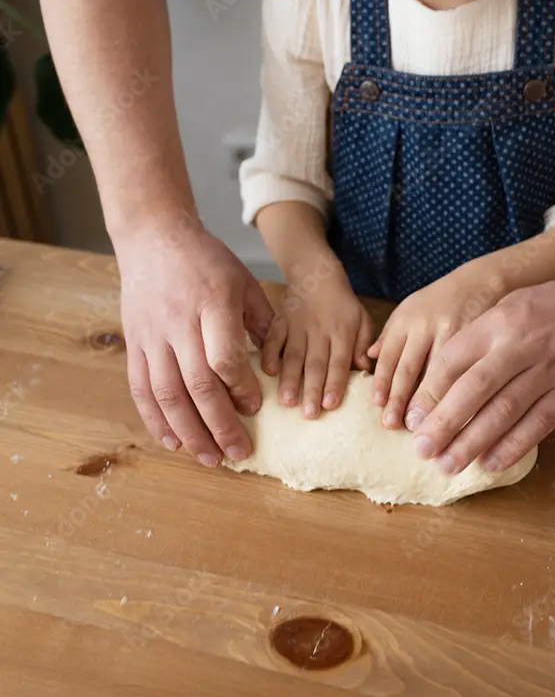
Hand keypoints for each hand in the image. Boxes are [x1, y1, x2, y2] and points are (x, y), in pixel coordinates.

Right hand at [118, 218, 272, 465]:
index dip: (240, 388)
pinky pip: (140, 388)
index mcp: (211, 304)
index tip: (255, 407)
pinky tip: (173, 441)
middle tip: (239, 453)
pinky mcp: (133, 343)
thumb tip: (279, 365)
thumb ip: (262, 323)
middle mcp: (178, 323)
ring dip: (189, 431)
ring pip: (166, 393)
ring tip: (209, 457)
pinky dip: (155, 419)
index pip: (224, 358)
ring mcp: (151, 335)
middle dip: (220, 424)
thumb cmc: (206, 260)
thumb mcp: (243, 282)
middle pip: (196, 384)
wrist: (153, 238)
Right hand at [262, 266, 373, 416]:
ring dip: (289, 380)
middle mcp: (319, 331)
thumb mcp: (362, 318)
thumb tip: (364, 368)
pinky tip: (268, 373)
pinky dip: (269, 354)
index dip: (334, 383)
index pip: (338, 361)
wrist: (316, 274)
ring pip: (293, 355)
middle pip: (315, 363)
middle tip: (309, 414)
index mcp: (342, 331)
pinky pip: (273, 338)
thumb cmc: (343, 304)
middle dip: (311, 389)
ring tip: (287, 402)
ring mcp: (297, 326)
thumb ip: (365, 343)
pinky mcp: (280, 321)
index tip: (330, 405)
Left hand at [368, 262, 506, 428]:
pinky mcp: (478, 342)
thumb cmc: (442, 300)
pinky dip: (455, 395)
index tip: (377, 405)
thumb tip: (368, 358)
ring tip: (420, 427)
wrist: (484, 281)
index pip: (390, 356)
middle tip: (392, 425)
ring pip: (436, 375)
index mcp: (407, 319)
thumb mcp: (411, 308)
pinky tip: (452, 412)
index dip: (382, 383)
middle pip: (409, 369)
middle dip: (399, 399)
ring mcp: (454, 334)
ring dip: (427, 403)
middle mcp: (427, 326)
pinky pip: (464, 372)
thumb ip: (390, 334)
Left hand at [403, 268, 554, 473]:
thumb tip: (442, 376)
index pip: (454, 361)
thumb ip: (480, 336)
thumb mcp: (511, 305)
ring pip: (504, 413)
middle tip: (422, 450)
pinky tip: (490, 464)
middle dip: (444, 424)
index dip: (430, 393)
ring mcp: (549, 372)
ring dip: (472, 443)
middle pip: (474, 391)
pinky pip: (537, 426)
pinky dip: (512, 447)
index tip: (413, 419)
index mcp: (500, 322)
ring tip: (448, 465)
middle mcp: (522, 346)